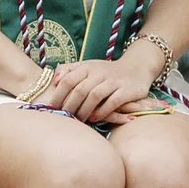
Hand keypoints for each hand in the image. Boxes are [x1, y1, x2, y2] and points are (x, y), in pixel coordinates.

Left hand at [22, 53, 145, 121]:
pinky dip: (102, 111)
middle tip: (64, 118)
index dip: (58, 95)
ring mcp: (113, 81)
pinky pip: (112, 102)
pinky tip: (95, 119)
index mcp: (88, 66)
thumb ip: (70, 70)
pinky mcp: (126, 90)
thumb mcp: (89, 67)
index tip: (52, 108)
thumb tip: (55, 79)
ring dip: (84, 110)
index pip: (68, 79)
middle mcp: (100, 72)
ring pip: (94, 96)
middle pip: (80, 89)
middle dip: (69, 106)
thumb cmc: (107, 72)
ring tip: (79, 120)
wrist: (136, 67)